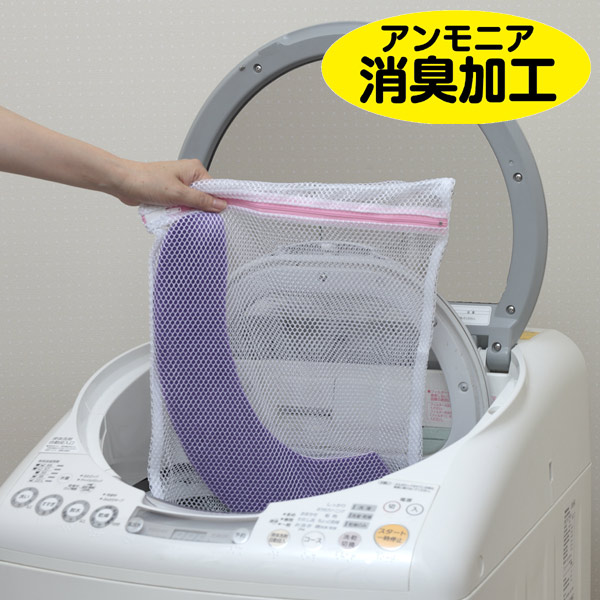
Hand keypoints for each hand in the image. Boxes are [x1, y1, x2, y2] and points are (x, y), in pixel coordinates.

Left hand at [112, 158, 226, 211]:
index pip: (215, 189)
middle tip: (189, 213)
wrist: (124, 183)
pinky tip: (172, 214)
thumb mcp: (178, 193)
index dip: (215, 204)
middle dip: (198, 209)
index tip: (214, 215)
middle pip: (204, 199)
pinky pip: (182, 207)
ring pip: (192, 205)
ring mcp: (180, 185)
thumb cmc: (146, 181)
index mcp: (194, 169)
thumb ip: (201, 200)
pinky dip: (178, 213)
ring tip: (176, 211)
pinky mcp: (172, 194)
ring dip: (186, 212)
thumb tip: (220, 205)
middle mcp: (189, 176)